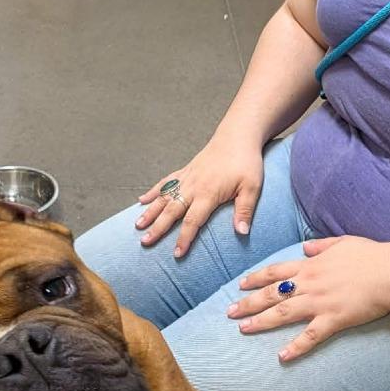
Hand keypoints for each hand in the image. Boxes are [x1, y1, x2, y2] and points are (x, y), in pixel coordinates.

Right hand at [136, 133, 264, 257]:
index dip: (184, 238)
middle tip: (145, 242)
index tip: (177, 253)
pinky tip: (141, 201)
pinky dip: (153, 192)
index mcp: (209, 193)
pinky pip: (165, 182)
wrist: (237, 136)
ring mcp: (187, 177)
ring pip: (164, 197)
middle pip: (171, 211)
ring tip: (137, 225)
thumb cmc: (246, 162)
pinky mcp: (185, 170)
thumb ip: (244, 210)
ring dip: (150, 212)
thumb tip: (242, 233)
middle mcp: (193, 186)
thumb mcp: (252, 187)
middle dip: (158, 228)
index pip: (192, 221)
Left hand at [227, 236, 389, 360]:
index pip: (275, 272)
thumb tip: (305, 245)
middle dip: (248, 302)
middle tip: (229, 312)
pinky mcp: (333, 320)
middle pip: (271, 293)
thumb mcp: (342, 242)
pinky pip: (310, 336)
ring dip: (261, 322)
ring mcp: (319, 302)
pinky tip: (281, 357)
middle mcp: (309, 284)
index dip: (255, 278)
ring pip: (283, 313)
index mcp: (310, 265)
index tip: (240, 285)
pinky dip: (295, 347)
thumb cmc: (370, 256)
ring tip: (243, 330)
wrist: (389, 273)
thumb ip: (321, 245)